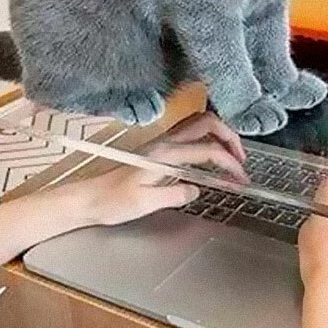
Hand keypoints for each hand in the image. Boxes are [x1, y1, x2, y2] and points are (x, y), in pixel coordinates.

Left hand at [75, 112, 247, 225]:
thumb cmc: (111, 201)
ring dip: (219, 134)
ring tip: (230, 156)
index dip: (230, 163)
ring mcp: (161, 142)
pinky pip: (189, 133)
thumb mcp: (145, 204)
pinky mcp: (157, 148)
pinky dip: (207, 138)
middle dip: (230, 138)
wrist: (86, 198)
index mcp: (165, 153)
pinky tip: (209, 156)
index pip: (208, 150)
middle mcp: (165, 141)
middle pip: (207, 123)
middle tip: (241, 161)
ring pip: (199, 124)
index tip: (241, 179)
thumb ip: (175, 195)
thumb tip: (197, 190)